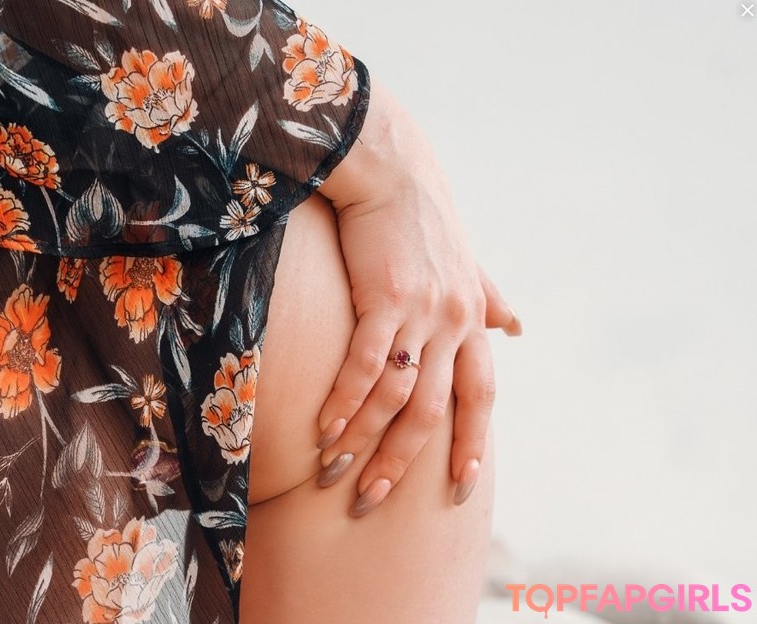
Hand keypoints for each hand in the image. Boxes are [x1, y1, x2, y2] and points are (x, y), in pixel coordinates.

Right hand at [315, 82, 520, 516]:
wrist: (390, 169)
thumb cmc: (420, 216)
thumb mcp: (465, 261)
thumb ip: (489, 297)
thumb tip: (518, 327)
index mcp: (471, 319)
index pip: (481, 394)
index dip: (472, 442)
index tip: (462, 488)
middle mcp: (455, 322)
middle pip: (436, 411)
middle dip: (404, 461)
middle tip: (374, 499)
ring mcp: (423, 313)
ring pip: (398, 396)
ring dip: (364, 440)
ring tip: (334, 473)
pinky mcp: (385, 298)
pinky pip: (367, 364)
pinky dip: (346, 401)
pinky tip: (325, 429)